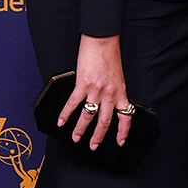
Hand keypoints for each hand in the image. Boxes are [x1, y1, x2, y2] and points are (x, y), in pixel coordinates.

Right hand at [58, 34, 131, 149]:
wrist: (102, 40)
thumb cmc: (110, 54)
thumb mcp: (118, 76)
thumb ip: (114, 91)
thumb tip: (108, 103)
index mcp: (120, 91)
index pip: (125, 116)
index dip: (123, 132)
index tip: (120, 142)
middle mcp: (109, 93)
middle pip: (105, 121)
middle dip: (98, 137)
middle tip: (93, 146)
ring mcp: (96, 90)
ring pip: (88, 116)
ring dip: (81, 129)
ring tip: (76, 138)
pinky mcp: (83, 84)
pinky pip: (73, 103)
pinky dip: (66, 114)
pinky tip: (61, 121)